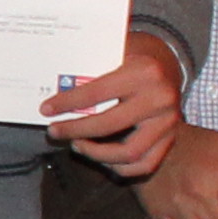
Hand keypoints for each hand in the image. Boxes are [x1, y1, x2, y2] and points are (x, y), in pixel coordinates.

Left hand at [40, 29, 187, 175]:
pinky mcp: (171, 139)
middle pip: (109, 125)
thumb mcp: (115, 52)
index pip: (96, 92)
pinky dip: (118, 166)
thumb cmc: (132, 58)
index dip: (67, 103)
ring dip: (96, 154)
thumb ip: (91, 67)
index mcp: (144, 72)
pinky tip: (99, 156)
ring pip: (129, 153)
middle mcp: (160, 98)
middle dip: (75, 130)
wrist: (168, 65)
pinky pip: (144, 164)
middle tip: (54, 130)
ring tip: (76, 144)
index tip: (45, 109)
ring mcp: (168, 121)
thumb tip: (53, 86)